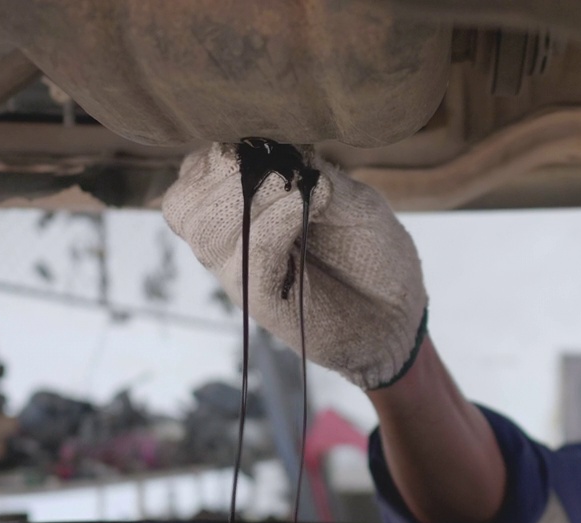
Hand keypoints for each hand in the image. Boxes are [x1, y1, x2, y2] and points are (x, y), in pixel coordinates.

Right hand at [162, 143, 427, 388]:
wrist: (397, 316)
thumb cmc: (372, 254)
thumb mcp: (355, 200)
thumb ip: (315, 173)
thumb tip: (279, 151)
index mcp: (244, 205)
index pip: (197, 170)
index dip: (223, 153)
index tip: (271, 148)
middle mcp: (234, 238)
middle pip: (183, 201)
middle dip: (222, 175)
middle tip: (277, 172)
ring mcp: (244, 270)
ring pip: (203, 228)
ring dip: (245, 198)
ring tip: (295, 193)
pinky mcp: (260, 300)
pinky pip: (247, 256)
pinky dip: (271, 224)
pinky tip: (300, 210)